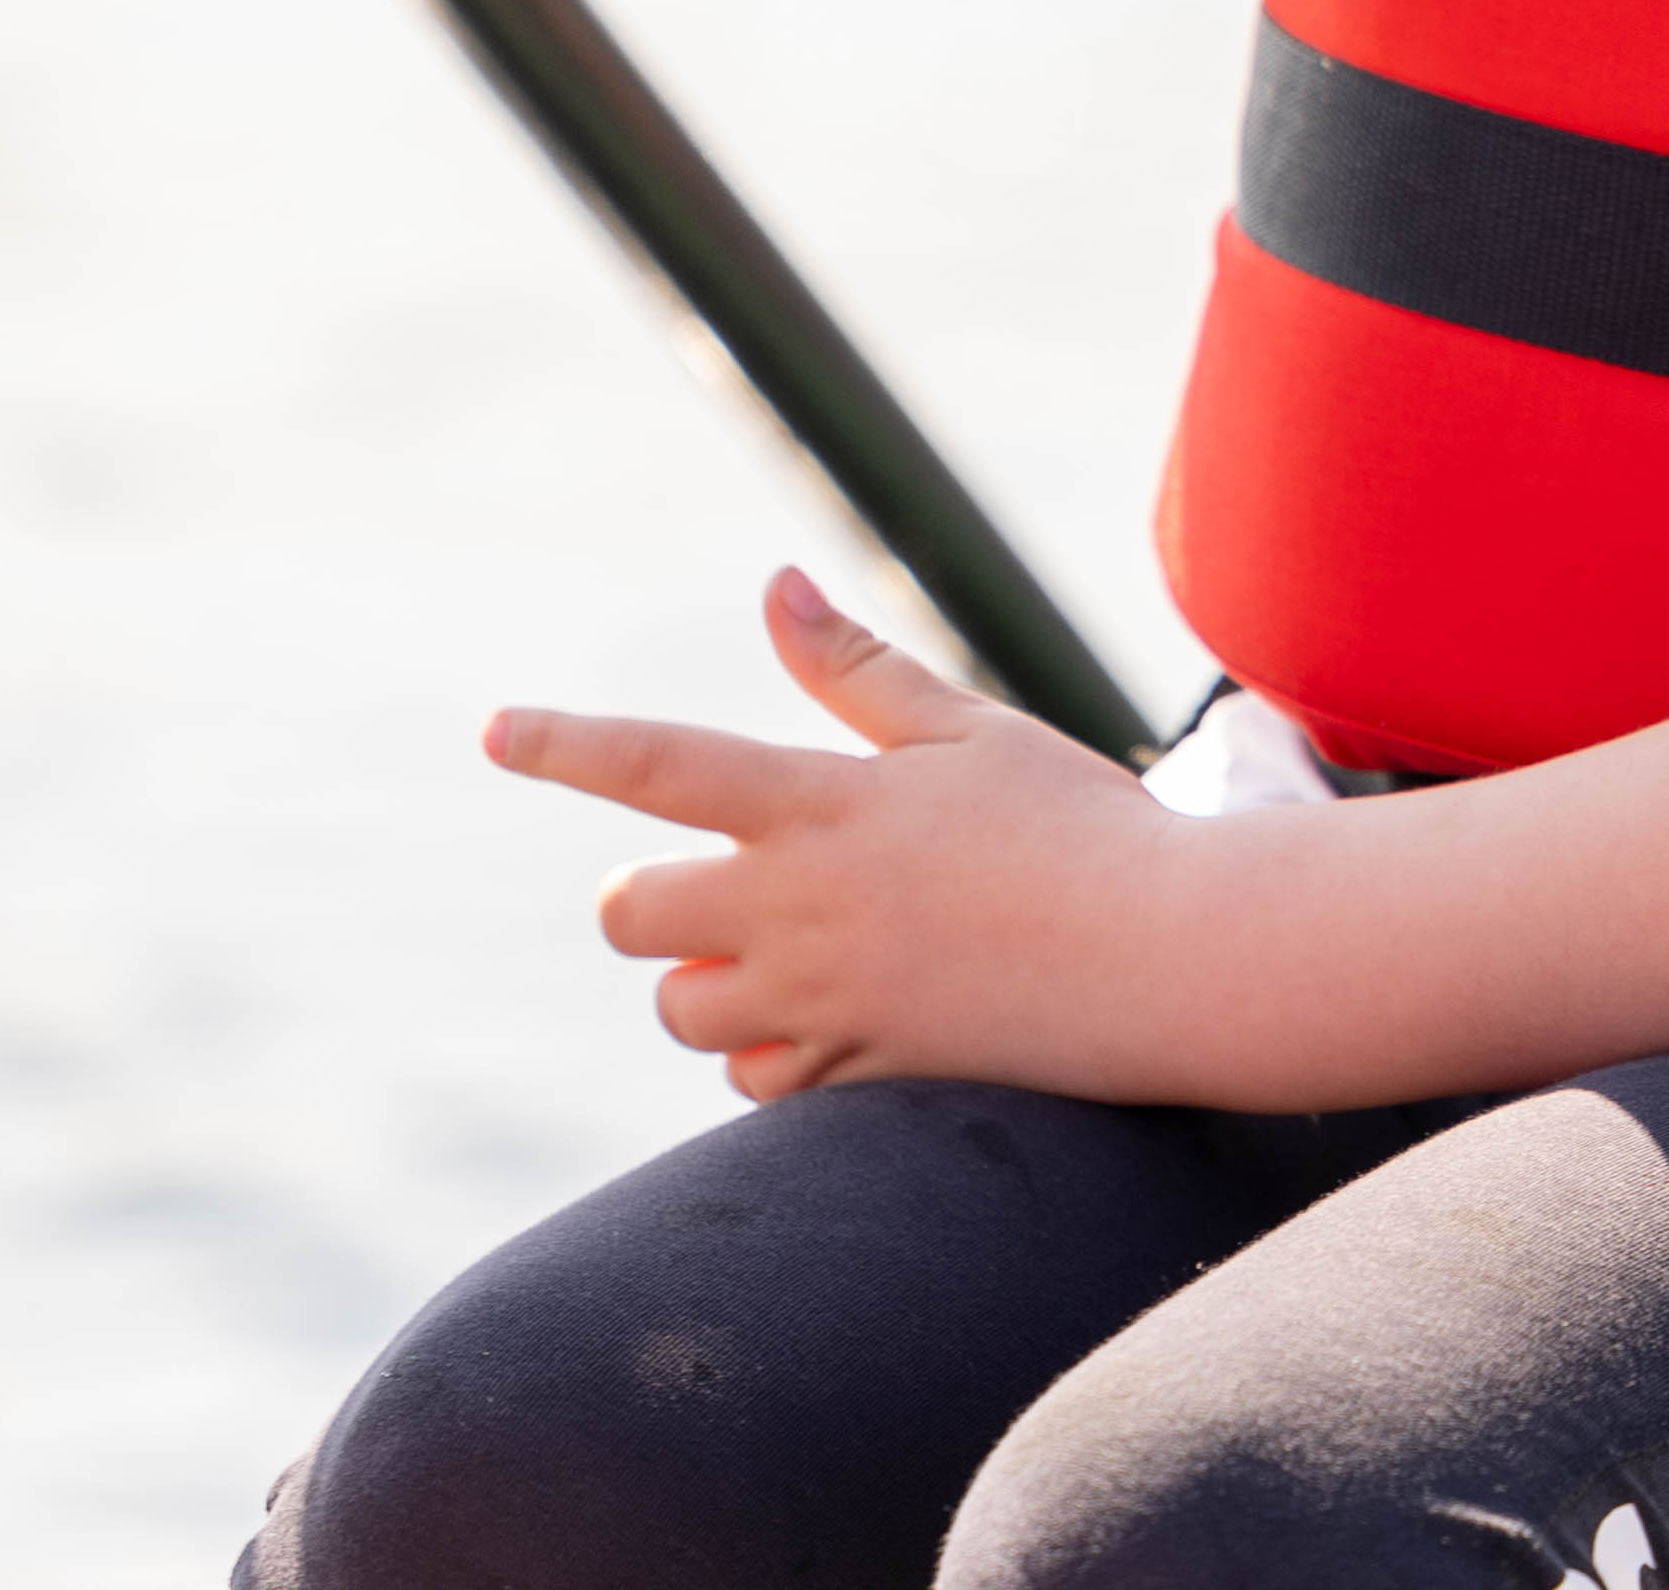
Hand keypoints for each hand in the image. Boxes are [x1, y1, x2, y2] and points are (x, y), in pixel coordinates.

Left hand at [490, 568, 1208, 1103]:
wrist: (1173, 957)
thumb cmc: (1082, 824)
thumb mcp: (969, 731)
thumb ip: (858, 671)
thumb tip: (774, 590)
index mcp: (821, 804)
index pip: (656, 764)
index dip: (565, 744)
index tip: (496, 729)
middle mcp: (800, 908)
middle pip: (635, 913)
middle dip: (651, 899)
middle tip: (723, 883)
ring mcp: (823, 1000)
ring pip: (681, 1006)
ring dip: (705, 979)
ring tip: (791, 953)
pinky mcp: (857, 1073)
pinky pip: (751, 1080)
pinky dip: (765, 1054)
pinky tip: (830, 1021)